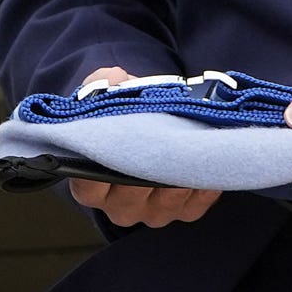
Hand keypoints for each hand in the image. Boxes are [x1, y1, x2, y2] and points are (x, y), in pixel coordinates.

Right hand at [61, 66, 221, 229]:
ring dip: (179, 170)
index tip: (118, 138)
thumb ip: (102, 85)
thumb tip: (114, 79)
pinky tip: (204, 157)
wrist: (149, 127)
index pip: (87, 185)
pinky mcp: (184, 212)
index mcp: (90, 186)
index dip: (102, 163)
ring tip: (187, 141)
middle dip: (148, 163)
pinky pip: (196, 203)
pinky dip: (203, 181)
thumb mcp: (105, 95)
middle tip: (162, 134)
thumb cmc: (123, 118)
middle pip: (132, 193)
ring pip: (167, 199)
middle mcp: (120, 206)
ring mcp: (152, 213)